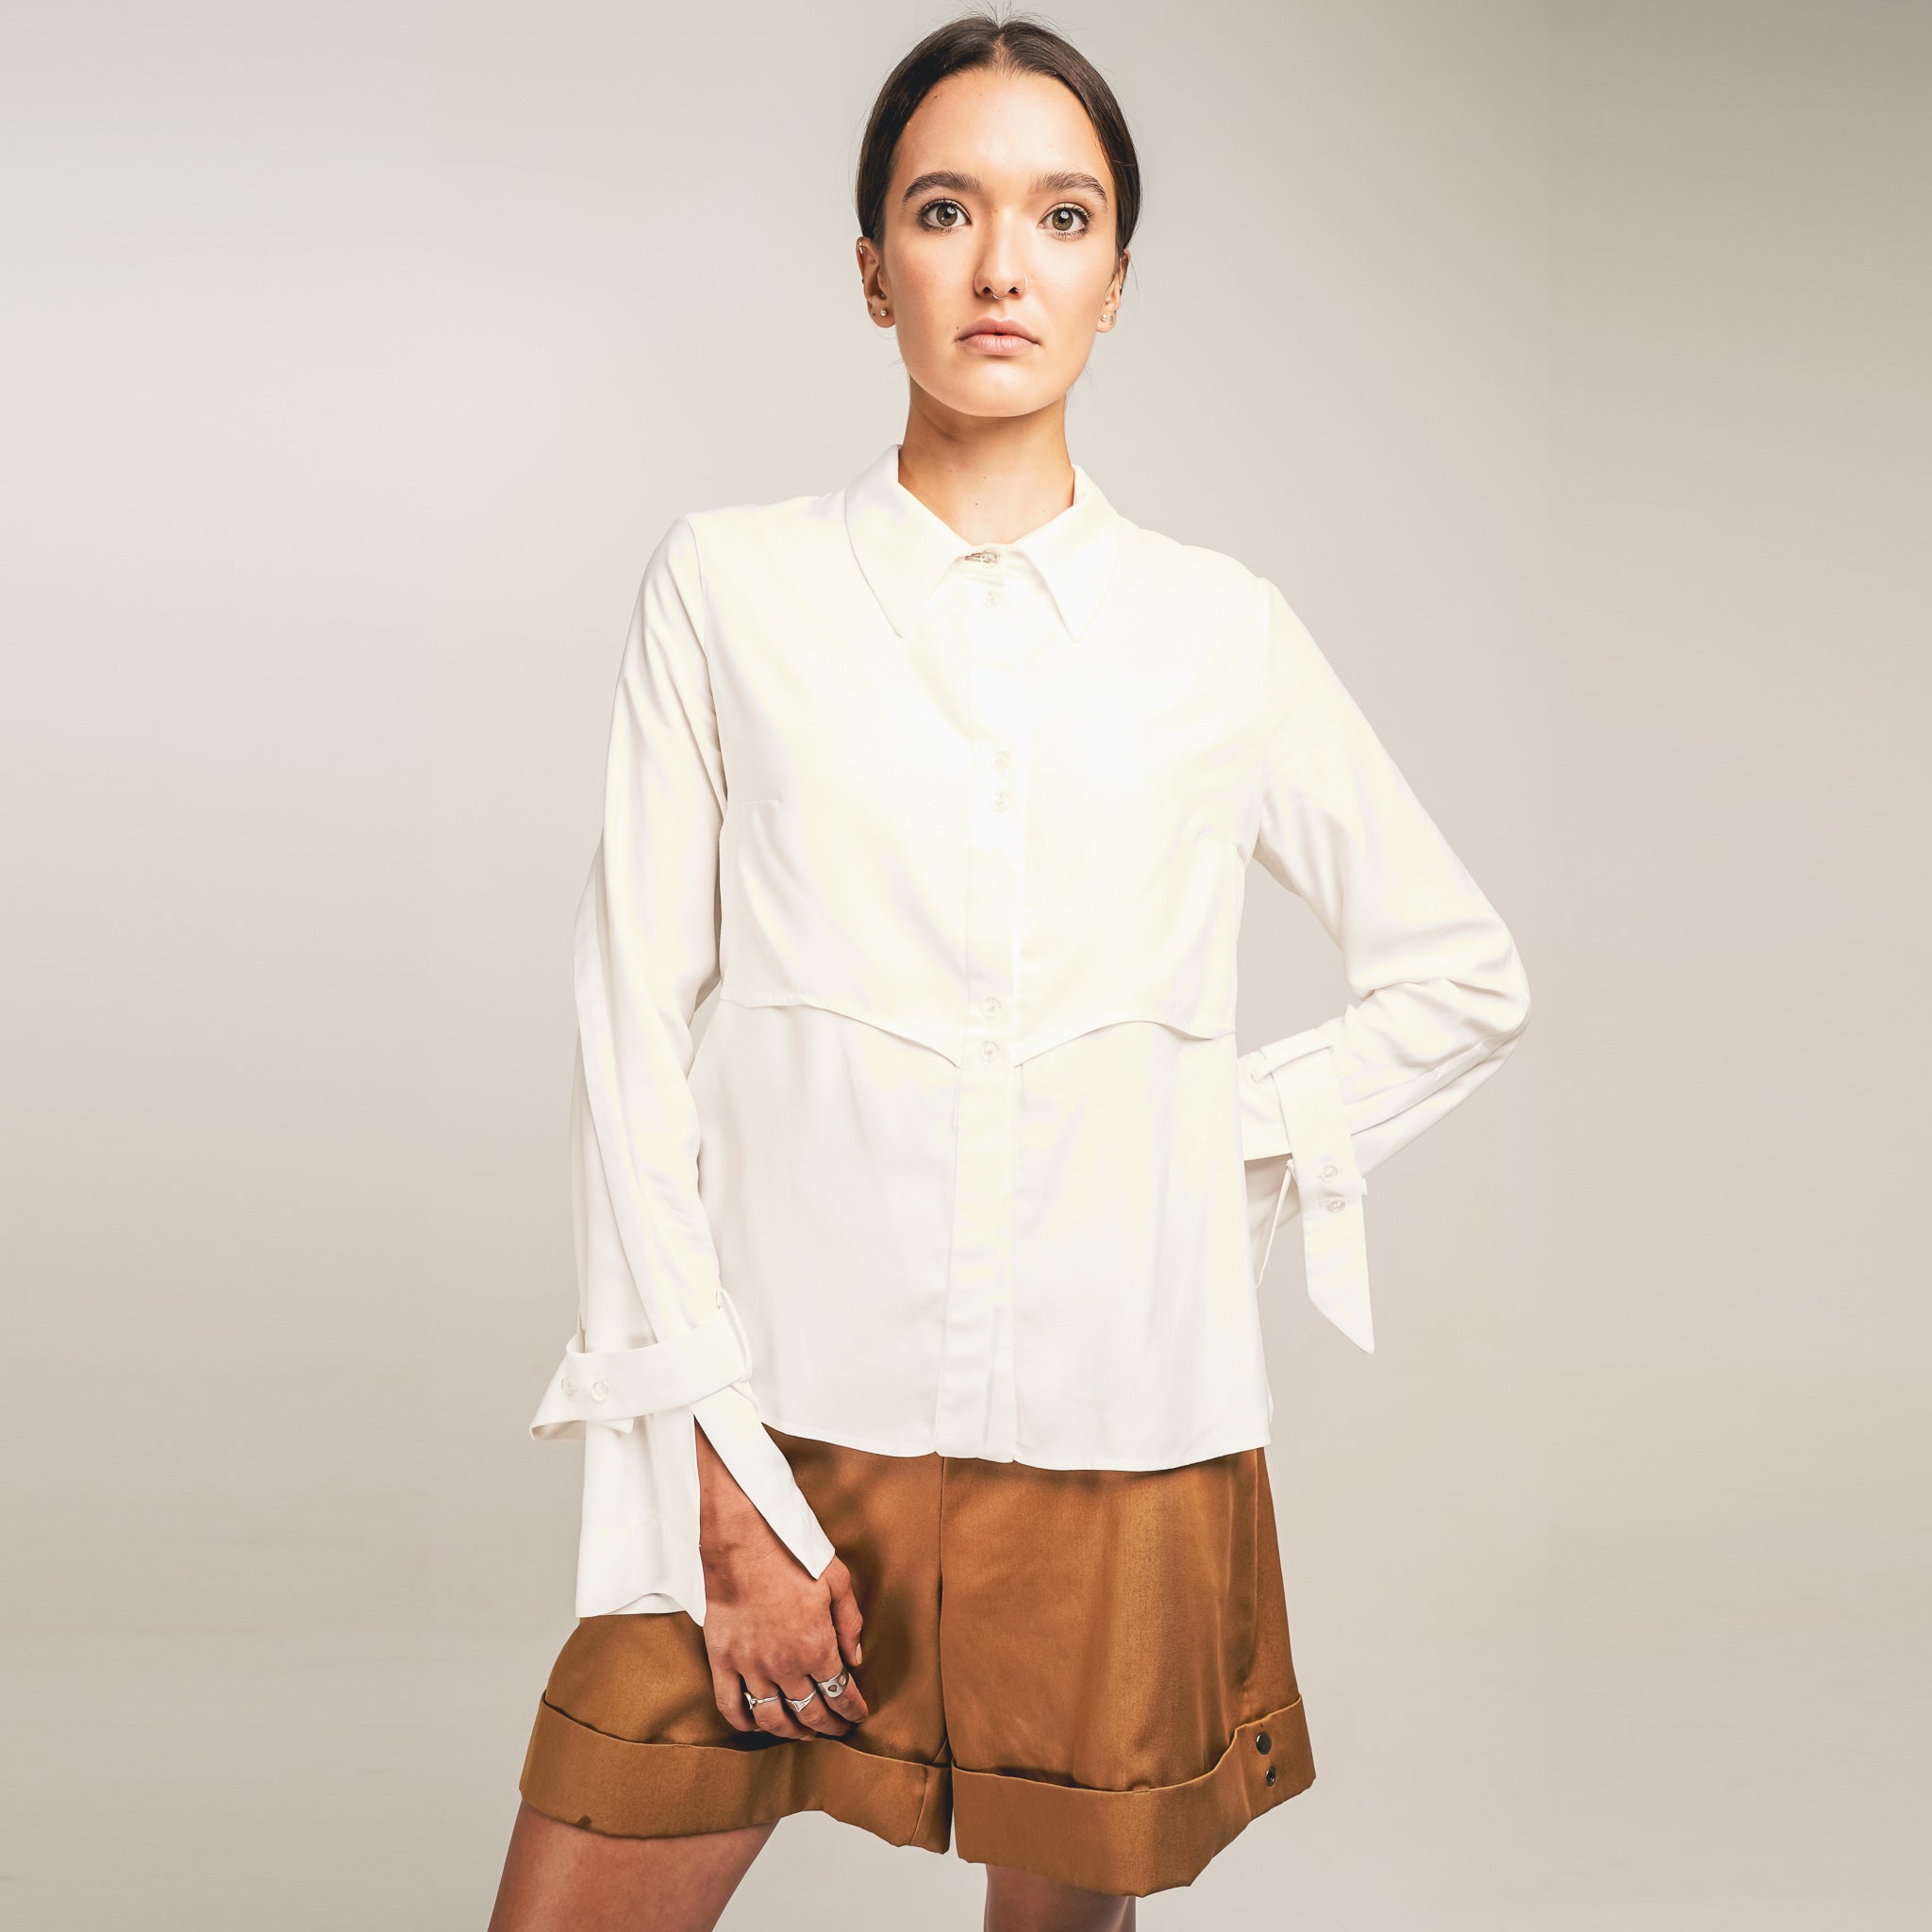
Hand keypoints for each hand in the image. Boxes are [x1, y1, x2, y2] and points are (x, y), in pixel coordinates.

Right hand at [695, 1423, 869, 1742]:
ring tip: (803, 1733)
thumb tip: (856, 1658)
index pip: (839, 1693)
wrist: (741, 1538)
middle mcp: (784, 1664)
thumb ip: (850, 1623)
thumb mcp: (837, 1580)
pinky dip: (745, 1723)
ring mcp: (750, 1665)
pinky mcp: (722, 1659)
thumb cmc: (790, 1553)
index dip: (852, 1710)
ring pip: (772, 1717)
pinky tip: (757, 1725)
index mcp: (816, 1646)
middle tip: (837, 1730)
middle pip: (809, 1712)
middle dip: (828, 1726)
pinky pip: (730, 1705)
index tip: (857, 1715)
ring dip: (791, 1731)